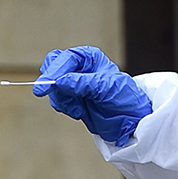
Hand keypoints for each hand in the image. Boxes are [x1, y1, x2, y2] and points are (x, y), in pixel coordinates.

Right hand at [36, 46, 152, 146]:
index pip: (66, 58)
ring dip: (61, 99)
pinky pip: (58, 100)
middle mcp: (80, 68)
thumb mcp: (107, 87)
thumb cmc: (125, 98)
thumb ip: (83, 83)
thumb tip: (61, 81)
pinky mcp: (73, 99)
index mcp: (90, 57)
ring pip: (53, 86)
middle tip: (46, 93)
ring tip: (78, 109)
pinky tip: (79, 112)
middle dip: (52, 82)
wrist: (131, 121)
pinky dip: (65, 107)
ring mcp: (74, 84)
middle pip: (53, 67)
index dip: (54, 70)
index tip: (47, 85)